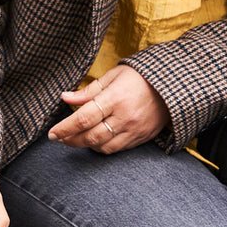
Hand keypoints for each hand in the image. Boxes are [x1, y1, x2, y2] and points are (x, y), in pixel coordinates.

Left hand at [48, 65, 170, 152]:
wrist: (174, 85)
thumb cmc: (140, 76)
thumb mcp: (113, 76)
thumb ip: (88, 91)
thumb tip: (65, 97)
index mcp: (116, 98)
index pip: (83, 118)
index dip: (65, 128)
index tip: (52, 133)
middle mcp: (125, 117)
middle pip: (90, 137)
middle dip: (71, 140)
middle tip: (59, 137)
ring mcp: (134, 130)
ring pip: (102, 147)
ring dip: (85, 145)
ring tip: (75, 138)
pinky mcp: (141, 138)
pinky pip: (116, 149)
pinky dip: (101, 147)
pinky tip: (94, 140)